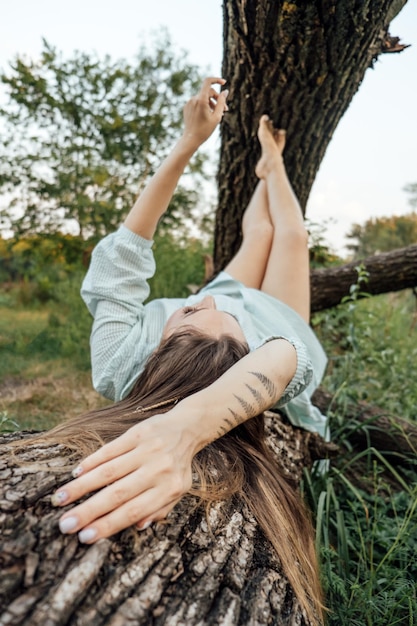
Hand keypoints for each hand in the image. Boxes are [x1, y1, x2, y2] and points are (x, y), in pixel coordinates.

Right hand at [51, 413, 194, 542]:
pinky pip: (111, 449)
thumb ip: (160, 509)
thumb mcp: (178, 490)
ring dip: (82, 486)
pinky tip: (76, 473)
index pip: (134, 511)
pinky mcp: (138, 432)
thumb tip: (138, 527)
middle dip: (89, 511)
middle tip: (65, 525)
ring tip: (60, 499)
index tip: (84, 537)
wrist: (187, 427)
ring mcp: (148, 450)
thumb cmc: (178, 465)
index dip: (108, 525)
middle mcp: (159, 469)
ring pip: (109, 471)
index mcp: (169, 488)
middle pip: (118, 494)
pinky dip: (92, 461)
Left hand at [182, 76, 228, 147]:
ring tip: (218, 114)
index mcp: (201, 100)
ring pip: (203, 98)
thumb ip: (222, 102)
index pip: (208, 81)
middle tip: (226, 109)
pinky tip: (209, 116)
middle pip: (208, 92)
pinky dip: (204, 106)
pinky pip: (198, 102)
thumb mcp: (217, 116)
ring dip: (212, 103)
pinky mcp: (187, 107)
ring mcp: (189, 103)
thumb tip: (225, 91)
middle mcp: (194, 99)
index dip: (216, 80)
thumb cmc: (205, 129)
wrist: (191, 139)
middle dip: (217, 98)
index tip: (224, 83)